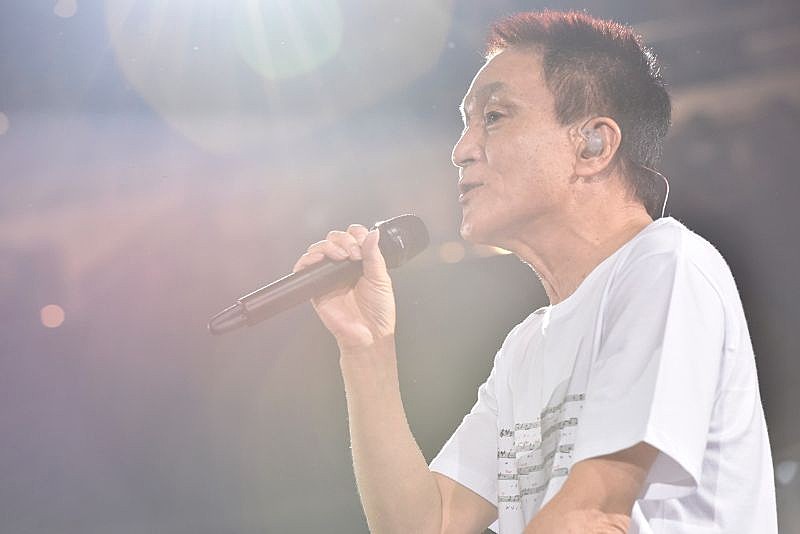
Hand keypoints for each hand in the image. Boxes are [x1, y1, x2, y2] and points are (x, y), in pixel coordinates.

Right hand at [292, 224, 395, 350]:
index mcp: (360, 262)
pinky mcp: (315, 287)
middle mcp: (343, 267)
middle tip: (354, 254)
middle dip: (344, 240)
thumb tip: (373, 233)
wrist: (369, 335)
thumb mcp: (381, 279)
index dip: (355, 235)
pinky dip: (307, 259)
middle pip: (334, 238)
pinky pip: (304, 268)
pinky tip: (320, 260)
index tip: (363, 245)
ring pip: (319, 248)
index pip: (352, 236)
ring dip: (328, 246)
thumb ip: (374, 255)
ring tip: (341, 257)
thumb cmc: (378, 313)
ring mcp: (328, 276)